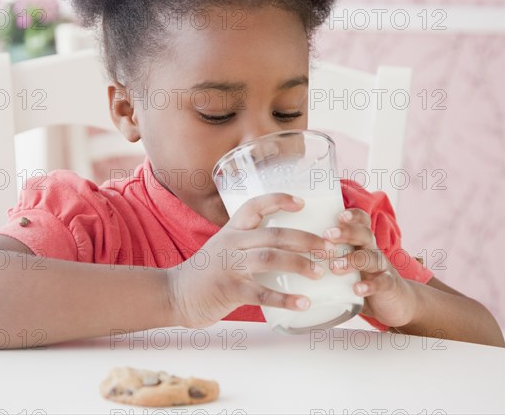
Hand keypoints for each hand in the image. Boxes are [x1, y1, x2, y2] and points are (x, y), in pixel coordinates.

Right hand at [167, 194, 328, 328]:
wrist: (174, 294)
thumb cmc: (206, 272)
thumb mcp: (223, 247)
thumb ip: (248, 244)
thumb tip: (287, 248)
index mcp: (232, 230)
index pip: (255, 205)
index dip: (279, 200)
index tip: (302, 202)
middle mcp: (231, 243)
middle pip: (274, 234)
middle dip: (306, 239)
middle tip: (329, 248)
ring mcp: (229, 266)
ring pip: (270, 258)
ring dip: (300, 264)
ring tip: (320, 272)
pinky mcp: (229, 289)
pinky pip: (262, 293)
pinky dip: (285, 298)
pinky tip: (303, 303)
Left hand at [324, 208, 418, 326]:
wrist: (397, 303)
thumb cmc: (362, 279)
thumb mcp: (346, 264)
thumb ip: (325, 257)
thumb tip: (292, 253)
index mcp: (361, 242)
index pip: (360, 221)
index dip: (352, 215)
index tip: (338, 215)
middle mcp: (372, 250)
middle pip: (364, 234)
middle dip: (346, 232)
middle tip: (327, 235)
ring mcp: (381, 267)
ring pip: (371, 257)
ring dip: (352, 260)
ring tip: (334, 266)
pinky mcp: (388, 286)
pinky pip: (381, 282)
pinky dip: (369, 285)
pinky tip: (357, 289)